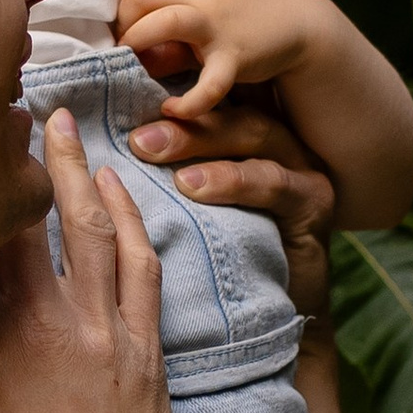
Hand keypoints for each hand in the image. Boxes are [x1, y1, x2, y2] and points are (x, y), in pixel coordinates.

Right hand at [0, 109, 187, 412]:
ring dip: (74, 169)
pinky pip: (141, 265)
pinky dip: (131, 220)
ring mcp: (101, 331)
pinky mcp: (145, 351)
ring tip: (59, 125)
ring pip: (91, 225)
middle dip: (5, 155)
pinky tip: (120, 193)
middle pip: (21, 212)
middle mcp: (39, 320)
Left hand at [115, 0, 313, 121]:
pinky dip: (188, 101)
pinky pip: (208, 83)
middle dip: (123, 22)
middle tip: (126, 49)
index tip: (128, 29)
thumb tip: (136, 20)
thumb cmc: (252, 5)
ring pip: (163, 22)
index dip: (125, 6)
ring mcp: (217, 22)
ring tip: (135, 69)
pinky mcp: (235, 55)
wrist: (305, 21)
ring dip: (138, 44)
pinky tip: (174, 109)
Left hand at [132, 99, 338, 320]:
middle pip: (228, 111)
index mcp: (243, 138)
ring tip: (149, 151)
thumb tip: (99, 152)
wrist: (268, 321)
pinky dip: (231, 181)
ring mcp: (299, 168)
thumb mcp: (185, 212)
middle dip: (178, 118)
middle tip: (130, 135)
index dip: (169, 91)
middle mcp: (275, 143)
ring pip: (252, 135)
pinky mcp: (313, 202)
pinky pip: (273, 182)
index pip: (209, 102)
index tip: (117, 99)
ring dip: (199, 141)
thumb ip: (158, 174)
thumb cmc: (218, 265)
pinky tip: (193, 187)